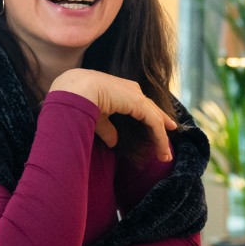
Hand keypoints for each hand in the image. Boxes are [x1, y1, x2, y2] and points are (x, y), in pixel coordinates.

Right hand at [49, 69, 176, 161]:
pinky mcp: (139, 104)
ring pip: (155, 119)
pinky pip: (154, 123)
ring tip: (165, 156)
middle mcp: (132, 90)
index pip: (142, 105)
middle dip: (162, 127)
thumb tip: (114, 143)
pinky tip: (162, 150)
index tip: (164, 127)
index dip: (153, 116)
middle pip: (152, 111)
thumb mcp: (98, 116)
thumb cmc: (80, 99)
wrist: (76, 89)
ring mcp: (137, 95)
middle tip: (168, 143)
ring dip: (161, 139)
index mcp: (122, 90)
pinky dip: (159, 138)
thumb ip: (108, 129)